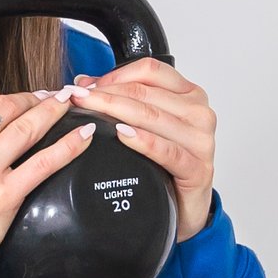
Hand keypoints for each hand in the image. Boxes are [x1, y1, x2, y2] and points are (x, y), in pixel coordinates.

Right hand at [0, 79, 88, 266]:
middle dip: (31, 99)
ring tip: (66, 102)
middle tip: (46, 96)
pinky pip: (45, 161)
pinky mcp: (6, 193)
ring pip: (28, 126)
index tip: (5, 96)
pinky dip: (69, 145)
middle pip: (6, 105)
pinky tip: (84, 133)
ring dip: (53, 110)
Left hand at [66, 58, 216, 243]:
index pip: (150, 71)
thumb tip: (83, 82)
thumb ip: (122, 99)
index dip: (114, 75)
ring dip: (114, 112)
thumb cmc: (168, 164)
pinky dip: (142, 141)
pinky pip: (167, 150)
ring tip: (87, 113)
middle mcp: (199, 112)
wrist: (187, 207)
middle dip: (105, 94)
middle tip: (76, 98)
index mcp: (189, 94)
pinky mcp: (197, 168)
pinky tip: (122, 135)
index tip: (86, 85)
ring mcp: (201, 140)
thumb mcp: (147, 125)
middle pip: (145, 93)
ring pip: (152, 117)